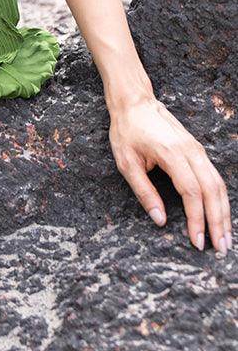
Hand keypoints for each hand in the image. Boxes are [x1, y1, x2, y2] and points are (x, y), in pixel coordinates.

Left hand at [108, 94, 231, 253]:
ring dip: (223, 212)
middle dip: (218, 221)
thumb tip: (160, 220)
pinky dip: (220, 198)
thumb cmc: (127, 131)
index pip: (191, 192)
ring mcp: (196, 149)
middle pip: (212, 190)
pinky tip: (220, 214)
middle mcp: (190, 151)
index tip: (197, 241)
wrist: (135, 102)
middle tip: (221, 248)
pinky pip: (214, 177)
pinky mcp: (197, 150)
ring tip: (224, 237)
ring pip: (218, 184)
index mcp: (171, 153)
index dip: (197, 219)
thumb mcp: (126, 162)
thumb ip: (144, 192)